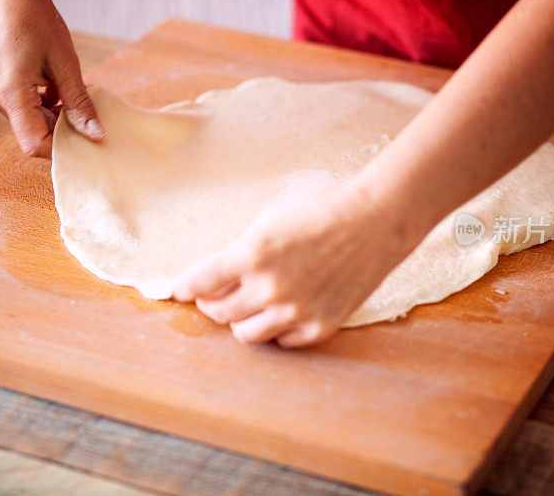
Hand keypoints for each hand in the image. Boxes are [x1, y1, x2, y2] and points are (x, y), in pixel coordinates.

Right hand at [0, 0, 104, 156]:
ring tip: (76, 94)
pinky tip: (60, 86)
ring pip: (29, 119)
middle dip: (62, 128)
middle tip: (89, 115)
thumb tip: (96, 134)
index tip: (86, 143)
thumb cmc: (38, 21)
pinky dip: (44, 103)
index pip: (33, 144)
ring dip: (55, 114)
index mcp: (9, 95)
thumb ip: (79, 104)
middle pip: (32, 132)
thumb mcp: (66, 65)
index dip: (61, 150)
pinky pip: (23, 105)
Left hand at [172, 182, 418, 347]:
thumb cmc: (322, 211)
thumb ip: (242, 250)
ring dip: (240, 320)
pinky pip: (282, 342)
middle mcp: (270, 287)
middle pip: (218, 313)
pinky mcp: (320, 326)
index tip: (178, 291)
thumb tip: (220, 276)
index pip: (199, 281)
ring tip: (249, 306)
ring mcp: (296, 310)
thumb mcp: (270, 219)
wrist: (375, 221)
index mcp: (253, 253)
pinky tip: (281, 312)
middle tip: (215, 296)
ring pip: (245, 335)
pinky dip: (275, 329)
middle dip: (211, 303)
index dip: (183, 287)